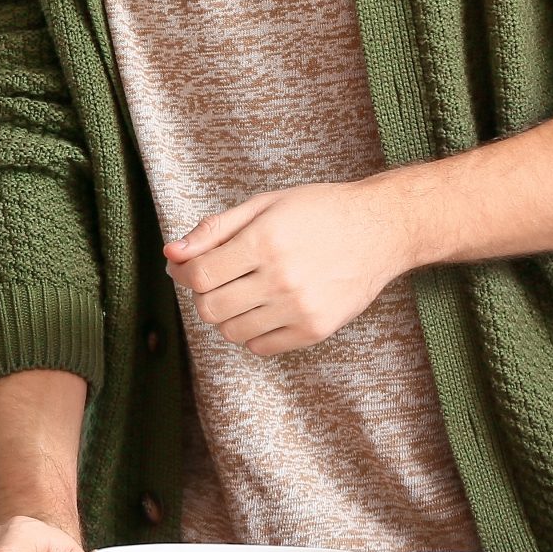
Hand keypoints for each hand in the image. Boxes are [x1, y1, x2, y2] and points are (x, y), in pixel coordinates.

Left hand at [165, 180, 414, 358]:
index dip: (184, 273)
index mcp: (264, 242)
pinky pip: (261, 346)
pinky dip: (251, 332)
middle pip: (210, 308)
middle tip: (216, 280)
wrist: (381, 230)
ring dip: (225, 315)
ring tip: (242, 292)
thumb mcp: (264, 205)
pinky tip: (263, 309)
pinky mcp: (316, 330)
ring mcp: (300, 308)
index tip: (187, 266)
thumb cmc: (319, 211)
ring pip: (231, 331)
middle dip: (202, 295)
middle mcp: (281, 279)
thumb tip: (171, 253)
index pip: (199, 275)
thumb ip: (214, 229)